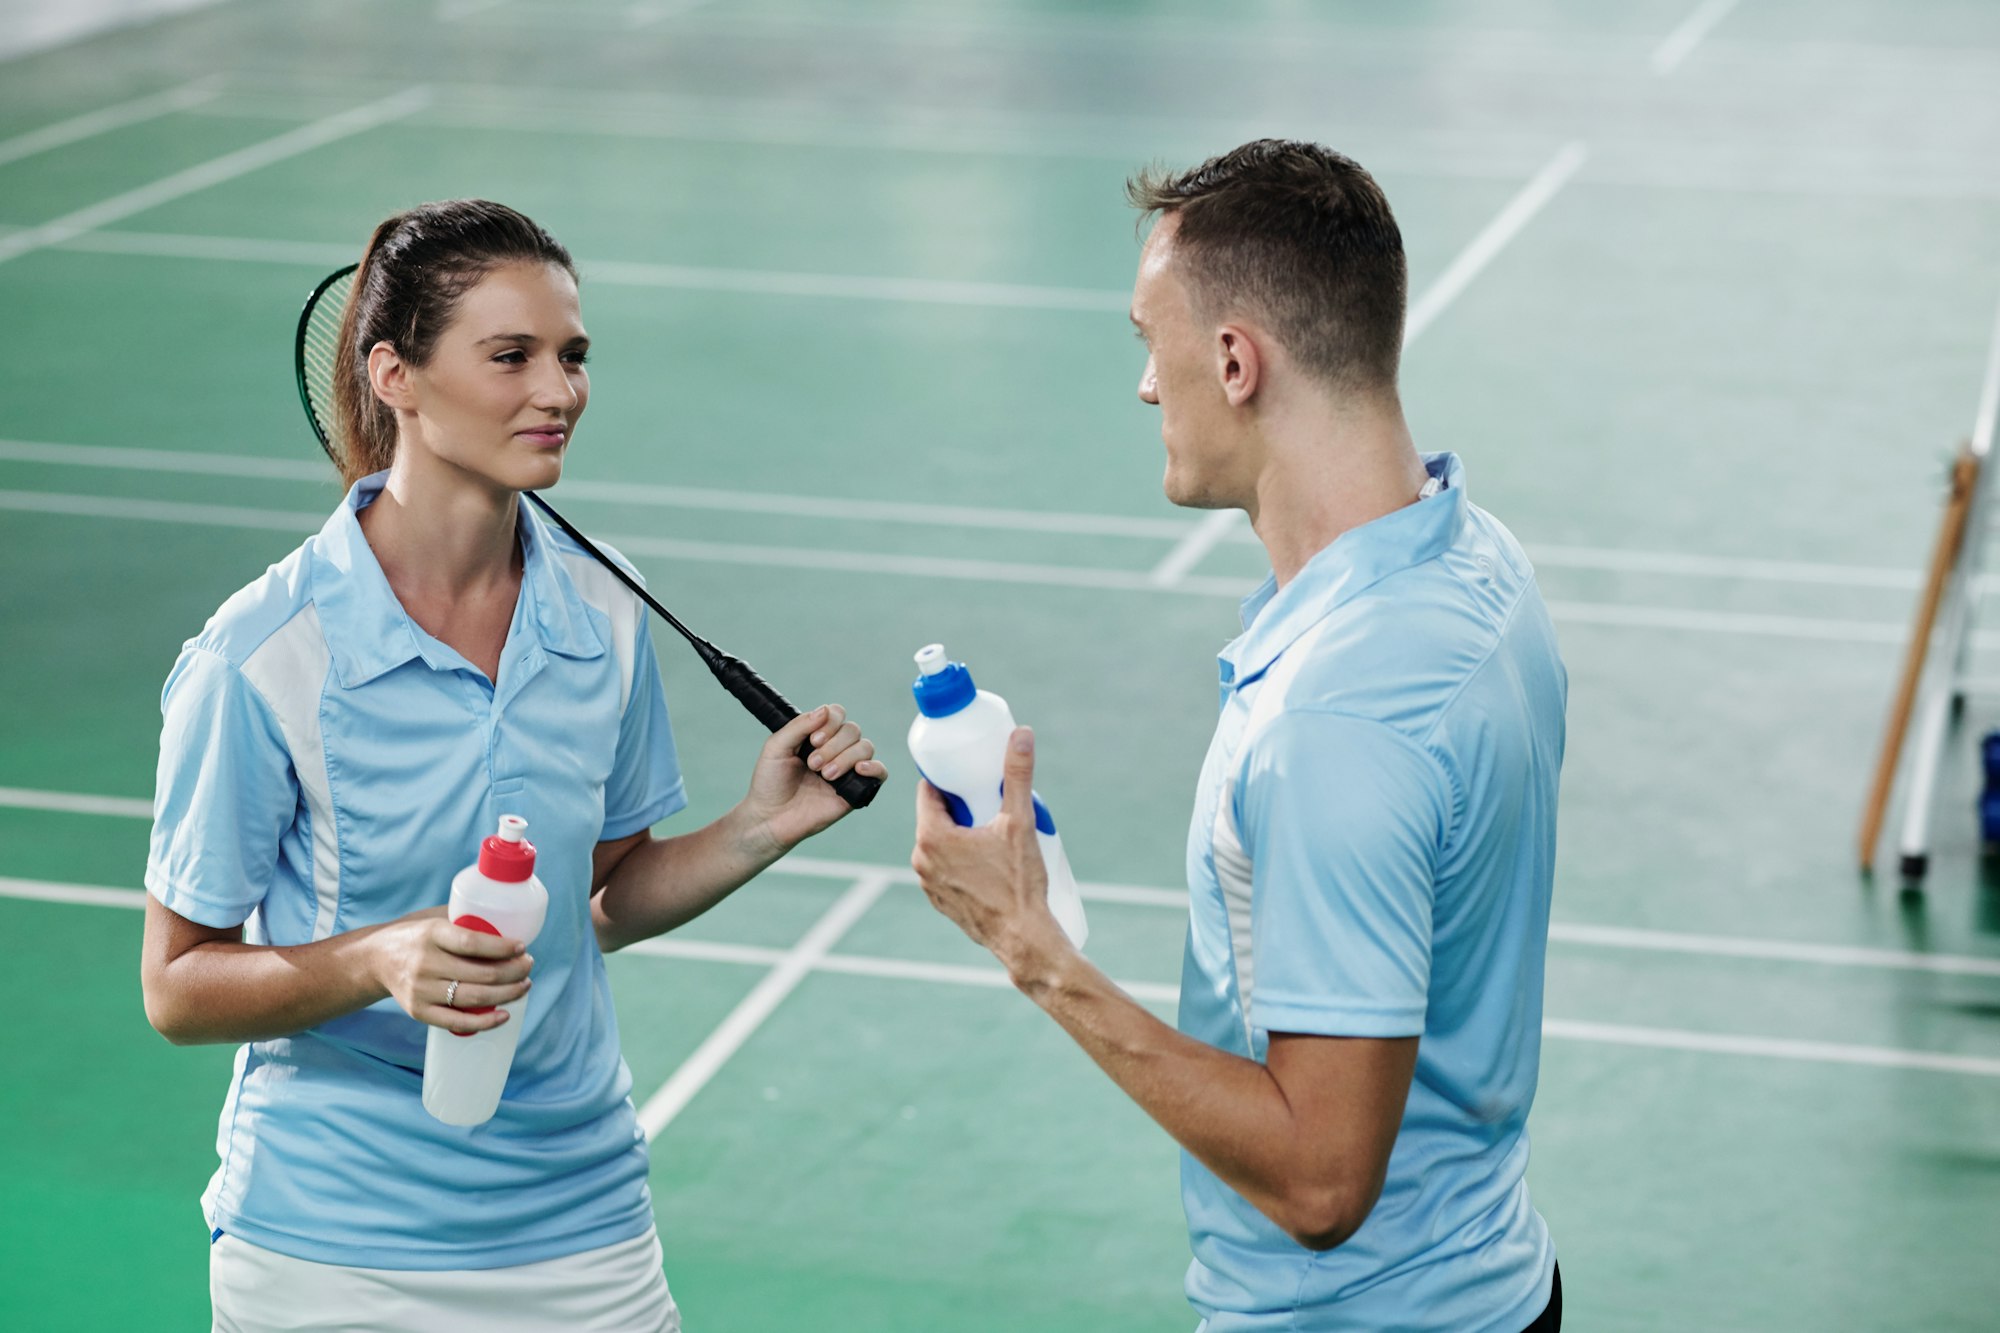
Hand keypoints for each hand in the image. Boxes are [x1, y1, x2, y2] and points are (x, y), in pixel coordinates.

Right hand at [369, 907, 533, 1033]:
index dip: (501, 948)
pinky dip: (484, 1022)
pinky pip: (456, 1022)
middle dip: (514, 972)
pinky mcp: (418, 1011)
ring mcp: (421, 990)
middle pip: (480, 975)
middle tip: (528, 966)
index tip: (522, 947)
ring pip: (474, 998)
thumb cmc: (416, 935)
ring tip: (523, 986)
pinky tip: (503, 1015)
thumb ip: (464, 920)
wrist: (376, 959)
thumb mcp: (435, 918)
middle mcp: (425, 963)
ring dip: (506, 994)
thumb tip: (508, 924)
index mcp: (432, 934)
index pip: (472, 943)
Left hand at [739, 704, 887, 854]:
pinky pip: (880, 772)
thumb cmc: (770, 782)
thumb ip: (799, 726)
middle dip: (833, 746)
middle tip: (812, 764)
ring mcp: (847, 769)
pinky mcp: (856, 790)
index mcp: (817, 735)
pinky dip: (874, 767)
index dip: (830, 723)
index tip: (813, 740)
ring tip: (825, 775)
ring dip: (845, 758)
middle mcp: (835, 749)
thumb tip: (825, 710)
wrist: (771, 817)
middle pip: (852, 730)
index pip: (837, 714)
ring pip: (865, 747)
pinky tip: (858, 770)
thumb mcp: (776, 747)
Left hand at [911, 726, 1068, 973]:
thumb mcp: (1019, 822)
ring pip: (939, 843)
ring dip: (958, 832)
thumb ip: (1016, 775)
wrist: (1023, 939)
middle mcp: (921, 860)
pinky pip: (944, 868)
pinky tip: (984, 858)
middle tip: (987, 797)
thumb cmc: (1019, 883)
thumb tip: (1020, 733)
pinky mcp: (940, 901)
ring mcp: (929, 884)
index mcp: (931, 836)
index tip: (967, 771)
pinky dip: (959, 858)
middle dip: (958, 803)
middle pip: (935, 816)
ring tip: (989, 827)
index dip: (948, 778)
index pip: (929, 791)